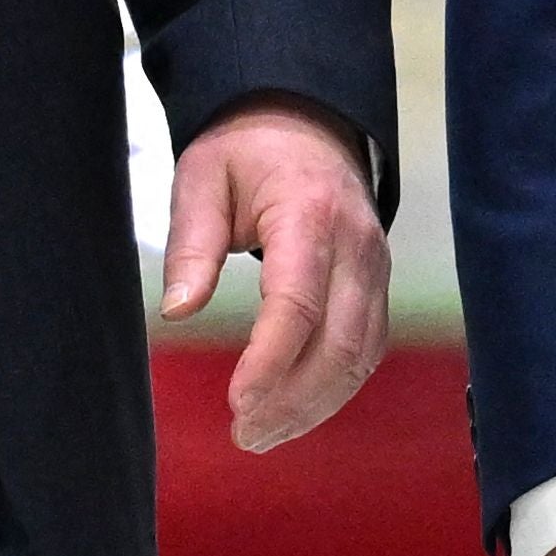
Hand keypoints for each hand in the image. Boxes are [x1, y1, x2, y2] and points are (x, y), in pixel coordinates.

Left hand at [161, 95, 387, 450]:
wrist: (306, 121)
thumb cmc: (246, 151)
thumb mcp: (202, 177)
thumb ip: (191, 245)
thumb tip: (178, 312)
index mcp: (310, 213)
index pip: (297, 303)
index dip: (269, 361)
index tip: (236, 403)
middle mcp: (356, 244)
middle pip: (339, 344)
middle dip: (292, 400)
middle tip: (243, 434)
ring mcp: (376, 267)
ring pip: (360, 357)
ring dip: (314, 405)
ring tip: (261, 435)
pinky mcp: (377, 285)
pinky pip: (367, 350)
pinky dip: (334, 388)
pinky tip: (294, 410)